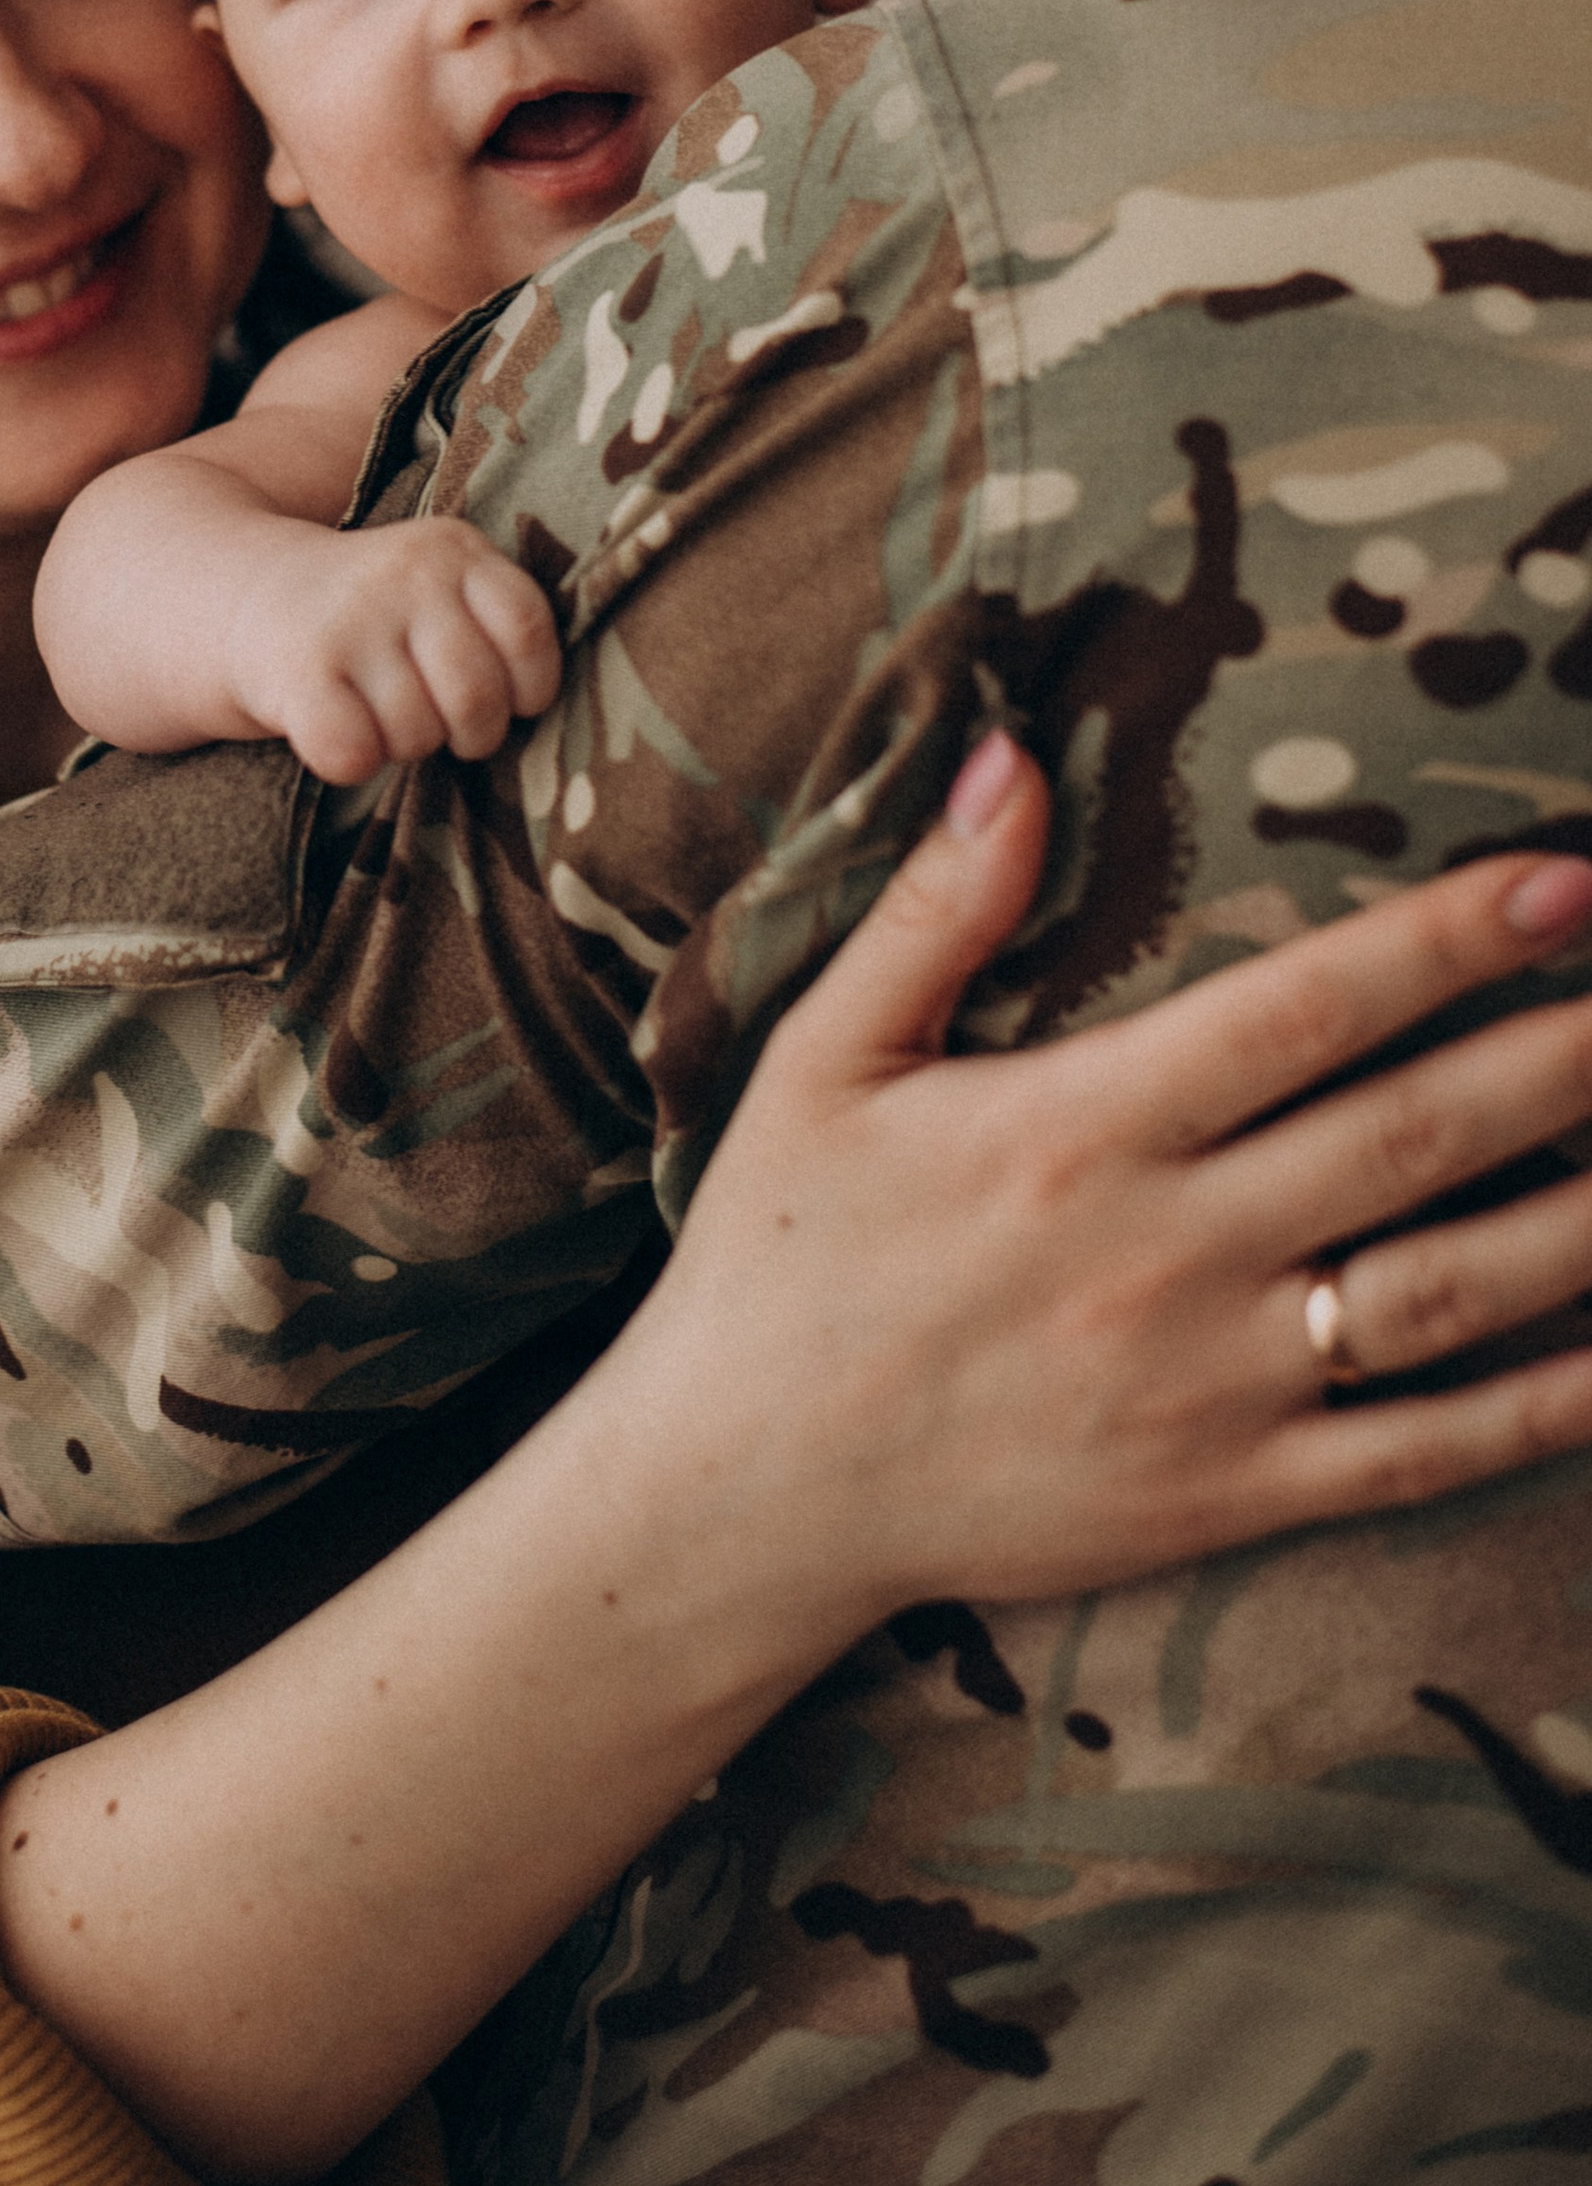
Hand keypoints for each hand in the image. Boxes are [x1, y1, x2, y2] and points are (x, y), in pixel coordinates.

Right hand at [225, 514, 563, 783]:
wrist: (247, 595)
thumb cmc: (374, 616)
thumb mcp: (440, 588)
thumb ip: (498, 628)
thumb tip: (551, 715)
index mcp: (454, 548)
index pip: (529, 629)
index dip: (528, 686)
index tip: (505, 697)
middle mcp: (406, 573)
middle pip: (478, 698)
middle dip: (468, 734)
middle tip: (436, 718)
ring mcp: (352, 619)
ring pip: (417, 735)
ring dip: (403, 745)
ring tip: (377, 709)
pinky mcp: (300, 669)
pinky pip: (354, 753)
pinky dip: (353, 763)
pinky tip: (339, 730)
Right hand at [621, 731, 1591, 1619]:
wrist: (747, 1494)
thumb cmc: (784, 1257)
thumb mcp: (824, 1060)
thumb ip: (933, 908)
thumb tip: (1009, 756)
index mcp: (1079, 1128)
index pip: (1302, 1010)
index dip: (1444, 942)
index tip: (1561, 882)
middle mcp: (1167, 1252)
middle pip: (1412, 1136)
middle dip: (1561, 1056)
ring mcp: (1213, 1387)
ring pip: (1449, 1292)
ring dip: (1585, 1218)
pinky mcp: (1230, 1498)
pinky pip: (1419, 1454)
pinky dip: (1542, 1408)